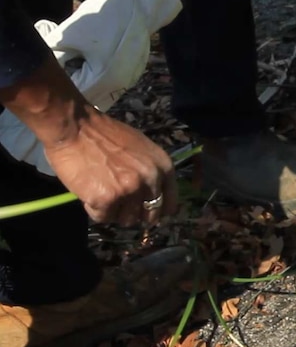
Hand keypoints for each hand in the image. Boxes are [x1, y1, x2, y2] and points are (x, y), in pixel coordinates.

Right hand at [44, 109, 177, 225]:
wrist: (74, 126)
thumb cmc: (104, 134)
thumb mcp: (141, 148)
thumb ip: (151, 172)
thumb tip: (153, 196)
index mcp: (163, 168)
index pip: (170, 204)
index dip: (158, 211)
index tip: (148, 213)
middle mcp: (151, 181)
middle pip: (150, 216)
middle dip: (134, 213)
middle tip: (119, 204)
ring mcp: (129, 191)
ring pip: (127, 220)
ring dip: (114, 212)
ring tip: (101, 192)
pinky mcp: (106, 199)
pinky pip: (103, 217)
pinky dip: (94, 209)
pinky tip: (88, 192)